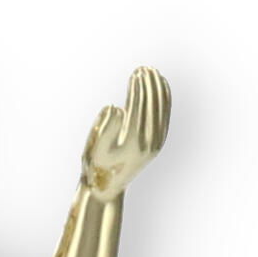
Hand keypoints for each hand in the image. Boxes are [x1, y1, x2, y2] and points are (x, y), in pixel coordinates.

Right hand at [82, 67, 169, 199]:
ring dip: (157, 89)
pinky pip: (163, 117)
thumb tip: (116, 108)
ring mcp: (155, 144)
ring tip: (152, 72)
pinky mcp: (157, 144)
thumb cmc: (95, 166)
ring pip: (160, 110)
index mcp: (131, 142)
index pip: (138, 108)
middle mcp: (147, 143)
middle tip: (144, 68)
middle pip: (152, 107)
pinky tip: (162, 86)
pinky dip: (164, 100)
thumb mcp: (93, 148)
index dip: (138, 88)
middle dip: (149, 85)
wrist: (106, 188)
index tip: (136, 73)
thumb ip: (103, 128)